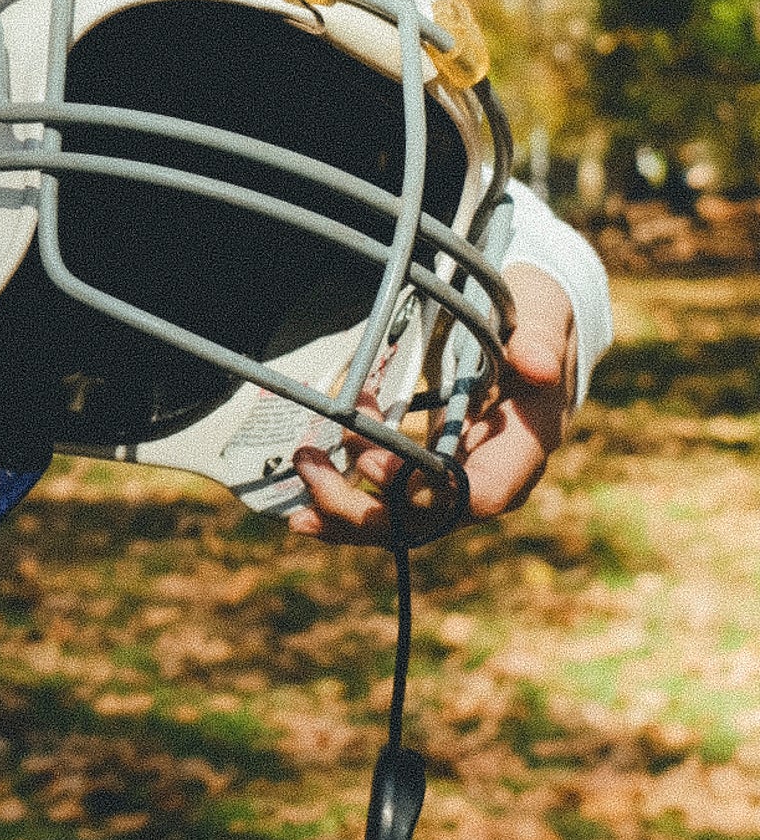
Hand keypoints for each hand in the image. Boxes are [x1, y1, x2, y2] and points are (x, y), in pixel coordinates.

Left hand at [287, 263, 577, 547]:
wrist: (531, 335)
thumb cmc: (538, 322)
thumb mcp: (543, 319)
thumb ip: (539, 340)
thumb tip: (539, 365)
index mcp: (524, 448)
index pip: (480, 492)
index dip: (425, 490)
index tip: (371, 465)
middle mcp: (492, 477)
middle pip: (430, 519)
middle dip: (365, 507)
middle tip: (310, 469)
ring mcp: (460, 481)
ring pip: (404, 521)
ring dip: (346, 512)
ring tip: (295, 496)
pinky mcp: (432, 473)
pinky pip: (391, 502)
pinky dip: (349, 505)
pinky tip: (305, 511)